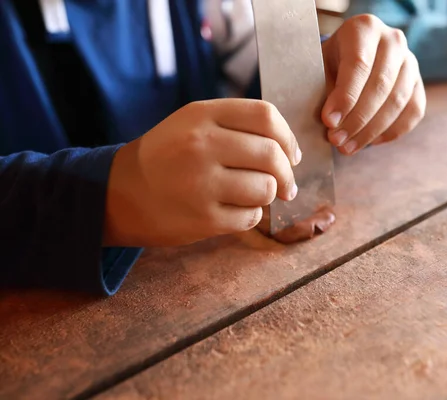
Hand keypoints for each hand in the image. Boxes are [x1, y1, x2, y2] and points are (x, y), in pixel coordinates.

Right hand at [103, 99, 300, 246]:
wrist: (116, 194)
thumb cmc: (165, 157)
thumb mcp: (191, 124)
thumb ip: (236, 126)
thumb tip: (289, 150)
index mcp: (201, 115)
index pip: (265, 115)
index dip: (288, 137)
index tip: (291, 154)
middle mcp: (201, 145)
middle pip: (272, 154)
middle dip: (287, 173)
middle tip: (286, 185)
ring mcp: (201, 183)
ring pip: (265, 188)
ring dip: (268, 195)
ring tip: (255, 197)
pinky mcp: (203, 219)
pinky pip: (250, 217)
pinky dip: (251, 216)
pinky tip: (235, 212)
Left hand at [321, 14, 425, 154]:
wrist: (351, 58)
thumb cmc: (331, 64)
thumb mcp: (321, 67)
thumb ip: (326, 91)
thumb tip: (332, 123)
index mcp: (364, 29)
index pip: (358, 65)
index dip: (344, 97)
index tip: (329, 122)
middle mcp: (393, 41)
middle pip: (380, 85)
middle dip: (357, 119)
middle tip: (336, 140)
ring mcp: (410, 62)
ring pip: (398, 102)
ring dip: (371, 131)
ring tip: (347, 147)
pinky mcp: (419, 84)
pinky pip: (413, 112)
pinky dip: (392, 131)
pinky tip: (370, 142)